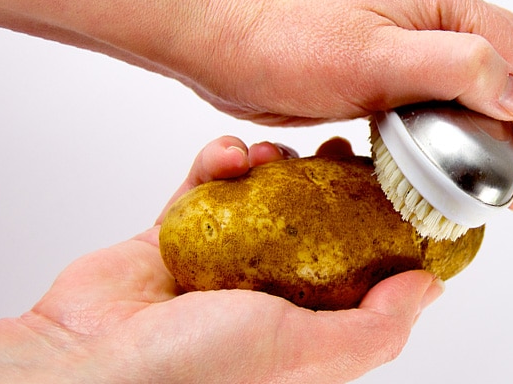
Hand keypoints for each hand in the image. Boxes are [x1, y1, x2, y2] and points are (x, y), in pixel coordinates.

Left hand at [0, 0, 512, 207]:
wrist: (229, 44)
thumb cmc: (287, 43)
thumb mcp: (374, 59)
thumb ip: (457, 69)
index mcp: (450, 6)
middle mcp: (442, 23)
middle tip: (507, 189)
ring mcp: (419, 48)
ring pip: (485, 93)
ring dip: (495, 137)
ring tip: (480, 183)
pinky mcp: (395, 75)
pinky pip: (446, 105)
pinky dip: (458, 136)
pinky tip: (444, 164)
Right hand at [0, 136, 443, 383]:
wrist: (85, 358)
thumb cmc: (191, 371)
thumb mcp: (306, 353)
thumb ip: (375, 326)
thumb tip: (427, 289)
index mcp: (304, 327)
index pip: (359, 271)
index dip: (379, 226)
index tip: (389, 186)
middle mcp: (266, 295)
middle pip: (313, 225)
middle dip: (328, 183)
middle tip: (336, 151)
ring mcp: (220, 262)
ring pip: (262, 198)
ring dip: (272, 167)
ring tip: (273, 155)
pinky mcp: (177, 236)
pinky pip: (206, 186)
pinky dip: (217, 164)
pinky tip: (226, 158)